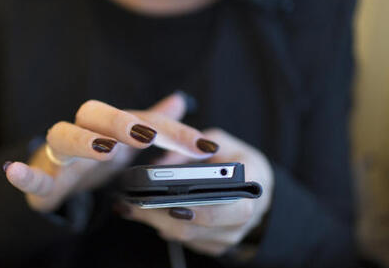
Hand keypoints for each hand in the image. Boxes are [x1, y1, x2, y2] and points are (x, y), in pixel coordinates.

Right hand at [4, 93, 219, 212]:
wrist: (55, 179)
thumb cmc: (93, 157)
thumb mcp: (126, 142)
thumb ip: (152, 123)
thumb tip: (180, 101)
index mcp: (107, 125)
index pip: (140, 119)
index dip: (172, 130)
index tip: (203, 146)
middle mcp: (83, 133)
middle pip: (93, 114)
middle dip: (120, 121)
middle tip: (148, 134)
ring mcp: (60, 156)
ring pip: (62, 138)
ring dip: (82, 142)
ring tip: (105, 150)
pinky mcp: (43, 180)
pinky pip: (32, 175)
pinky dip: (22, 174)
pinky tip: (15, 171)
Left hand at [123, 128, 273, 256]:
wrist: (255, 185)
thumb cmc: (238, 161)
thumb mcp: (222, 143)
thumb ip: (194, 147)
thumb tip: (161, 162)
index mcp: (252, 187)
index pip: (231, 206)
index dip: (201, 208)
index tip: (172, 203)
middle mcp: (244, 217)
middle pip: (202, 227)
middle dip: (165, 217)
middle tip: (138, 205)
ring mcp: (230, 235)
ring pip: (189, 237)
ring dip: (158, 223)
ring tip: (133, 207)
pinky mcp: (215, 244)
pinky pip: (187, 241)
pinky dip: (165, 228)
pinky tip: (146, 214)